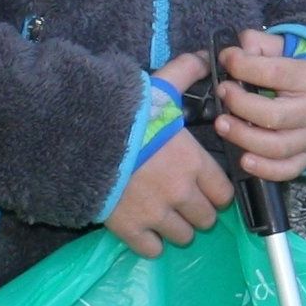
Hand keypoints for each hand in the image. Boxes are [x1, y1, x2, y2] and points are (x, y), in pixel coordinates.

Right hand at [106, 54, 233, 254]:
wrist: (81, 138)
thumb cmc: (125, 113)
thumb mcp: (160, 86)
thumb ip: (186, 72)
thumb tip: (206, 55)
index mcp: (194, 162)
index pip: (224, 193)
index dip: (217, 191)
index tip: (206, 186)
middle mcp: (181, 193)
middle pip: (207, 218)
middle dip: (199, 211)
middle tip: (185, 201)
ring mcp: (156, 215)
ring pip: (183, 236)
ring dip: (178, 228)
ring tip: (166, 215)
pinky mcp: (129, 230)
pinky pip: (152, 250)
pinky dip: (152, 243)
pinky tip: (146, 229)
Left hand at [212, 28, 305, 183]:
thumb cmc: (298, 73)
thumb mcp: (284, 50)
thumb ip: (259, 45)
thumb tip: (234, 50)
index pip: (275, 73)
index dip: (244, 66)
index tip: (225, 59)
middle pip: (273, 115)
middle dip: (240, 105)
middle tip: (222, 93)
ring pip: (276, 147)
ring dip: (243, 138)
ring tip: (221, 124)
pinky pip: (286, 170)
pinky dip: (264, 169)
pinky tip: (244, 159)